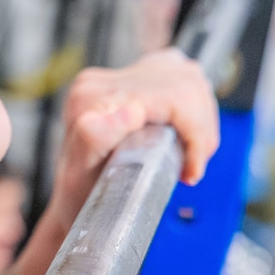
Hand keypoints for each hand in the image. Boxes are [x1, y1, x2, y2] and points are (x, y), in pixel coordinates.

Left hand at [49, 51, 220, 216]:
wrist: (74, 198)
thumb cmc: (79, 196)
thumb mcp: (79, 177)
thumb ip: (94, 139)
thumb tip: (131, 112)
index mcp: (91, 98)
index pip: (171, 93)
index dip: (194, 132)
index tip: (190, 171)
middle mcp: (102, 81)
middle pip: (184, 83)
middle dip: (201, 129)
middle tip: (193, 166)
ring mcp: (119, 76)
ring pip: (189, 78)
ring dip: (200, 119)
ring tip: (190, 155)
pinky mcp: (133, 78)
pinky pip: (182, 77)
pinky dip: (194, 109)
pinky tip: (184, 133)